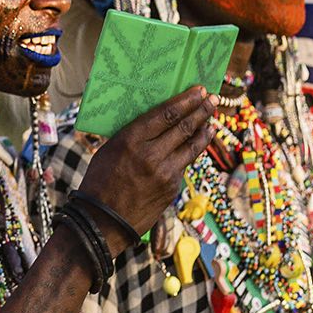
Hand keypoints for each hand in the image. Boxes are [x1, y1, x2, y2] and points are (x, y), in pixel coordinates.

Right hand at [75, 87, 212, 244]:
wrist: (102, 222)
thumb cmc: (99, 182)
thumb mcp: (109, 151)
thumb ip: (133, 136)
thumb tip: (156, 122)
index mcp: (130, 140)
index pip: (166, 114)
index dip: (186, 101)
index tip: (199, 91)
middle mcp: (151, 154)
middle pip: (184, 127)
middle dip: (202, 111)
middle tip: (212, 99)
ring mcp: (165, 173)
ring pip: (192, 146)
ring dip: (204, 130)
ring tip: (211, 121)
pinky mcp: (171, 188)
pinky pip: (183, 165)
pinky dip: (191, 152)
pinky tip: (196, 146)